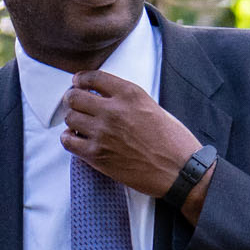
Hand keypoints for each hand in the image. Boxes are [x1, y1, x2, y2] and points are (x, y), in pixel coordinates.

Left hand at [60, 71, 202, 202]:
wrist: (181, 172)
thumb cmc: (174, 142)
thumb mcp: (155, 108)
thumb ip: (129, 100)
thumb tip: (107, 98)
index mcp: (130, 94)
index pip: (93, 77)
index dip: (81, 79)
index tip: (78, 83)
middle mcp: (113, 110)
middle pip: (75, 96)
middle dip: (73, 99)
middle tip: (76, 104)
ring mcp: (103, 133)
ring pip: (70, 118)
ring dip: (73, 119)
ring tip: (80, 124)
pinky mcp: (97, 155)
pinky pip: (68, 141)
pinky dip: (69, 138)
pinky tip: (77, 139)